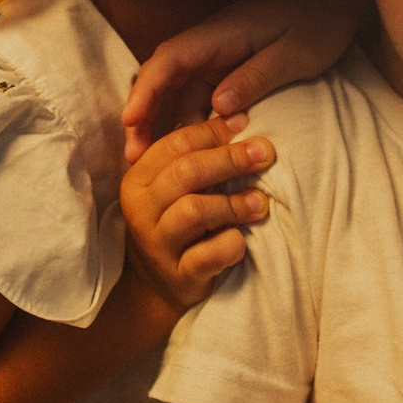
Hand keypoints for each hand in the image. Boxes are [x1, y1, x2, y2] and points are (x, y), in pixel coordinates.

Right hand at [119, 122, 272, 317]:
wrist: (159, 286)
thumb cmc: (177, 224)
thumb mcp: (177, 188)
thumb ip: (196, 155)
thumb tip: (239, 116)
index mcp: (138, 179)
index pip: (176, 144)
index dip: (214, 131)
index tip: (247, 122)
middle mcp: (141, 210)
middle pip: (186, 172)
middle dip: (230, 159)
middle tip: (264, 153)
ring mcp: (157, 244)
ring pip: (194, 211)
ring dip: (233, 203)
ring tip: (260, 202)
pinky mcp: (178, 275)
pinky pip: (207, 256)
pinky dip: (230, 245)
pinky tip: (242, 240)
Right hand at [121, 0, 367, 160]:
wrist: (338, 0)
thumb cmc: (320, 22)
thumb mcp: (294, 54)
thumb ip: (256, 78)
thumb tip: (218, 109)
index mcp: (221, 34)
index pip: (170, 59)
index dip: (146, 90)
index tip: (131, 120)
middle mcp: (210, 44)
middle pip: (163, 78)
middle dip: (144, 114)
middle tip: (133, 155)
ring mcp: (217, 57)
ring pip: (179, 92)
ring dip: (165, 124)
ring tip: (152, 164)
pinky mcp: (228, 69)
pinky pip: (201, 98)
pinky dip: (191, 123)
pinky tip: (191, 154)